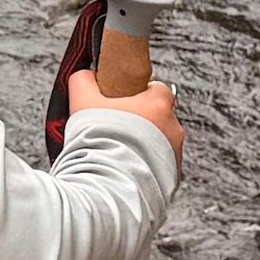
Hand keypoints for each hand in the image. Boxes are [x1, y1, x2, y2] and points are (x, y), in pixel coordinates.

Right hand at [65, 67, 185, 168]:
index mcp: (159, 102)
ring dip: (142, 146)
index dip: (134, 95)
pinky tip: (125, 170)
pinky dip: (145, 167)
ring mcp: (176, 154)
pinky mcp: (172, 178)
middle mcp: (174, 127)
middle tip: (114, 131)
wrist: (107, 184)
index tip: (120, 104)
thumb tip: (84, 75)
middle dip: (138, 124)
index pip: (154, 89)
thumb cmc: (100, 142)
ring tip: (117, 153)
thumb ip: (84, 81)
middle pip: (157, 118)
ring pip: (159, 144)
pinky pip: (160, 167)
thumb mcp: (83, 100)